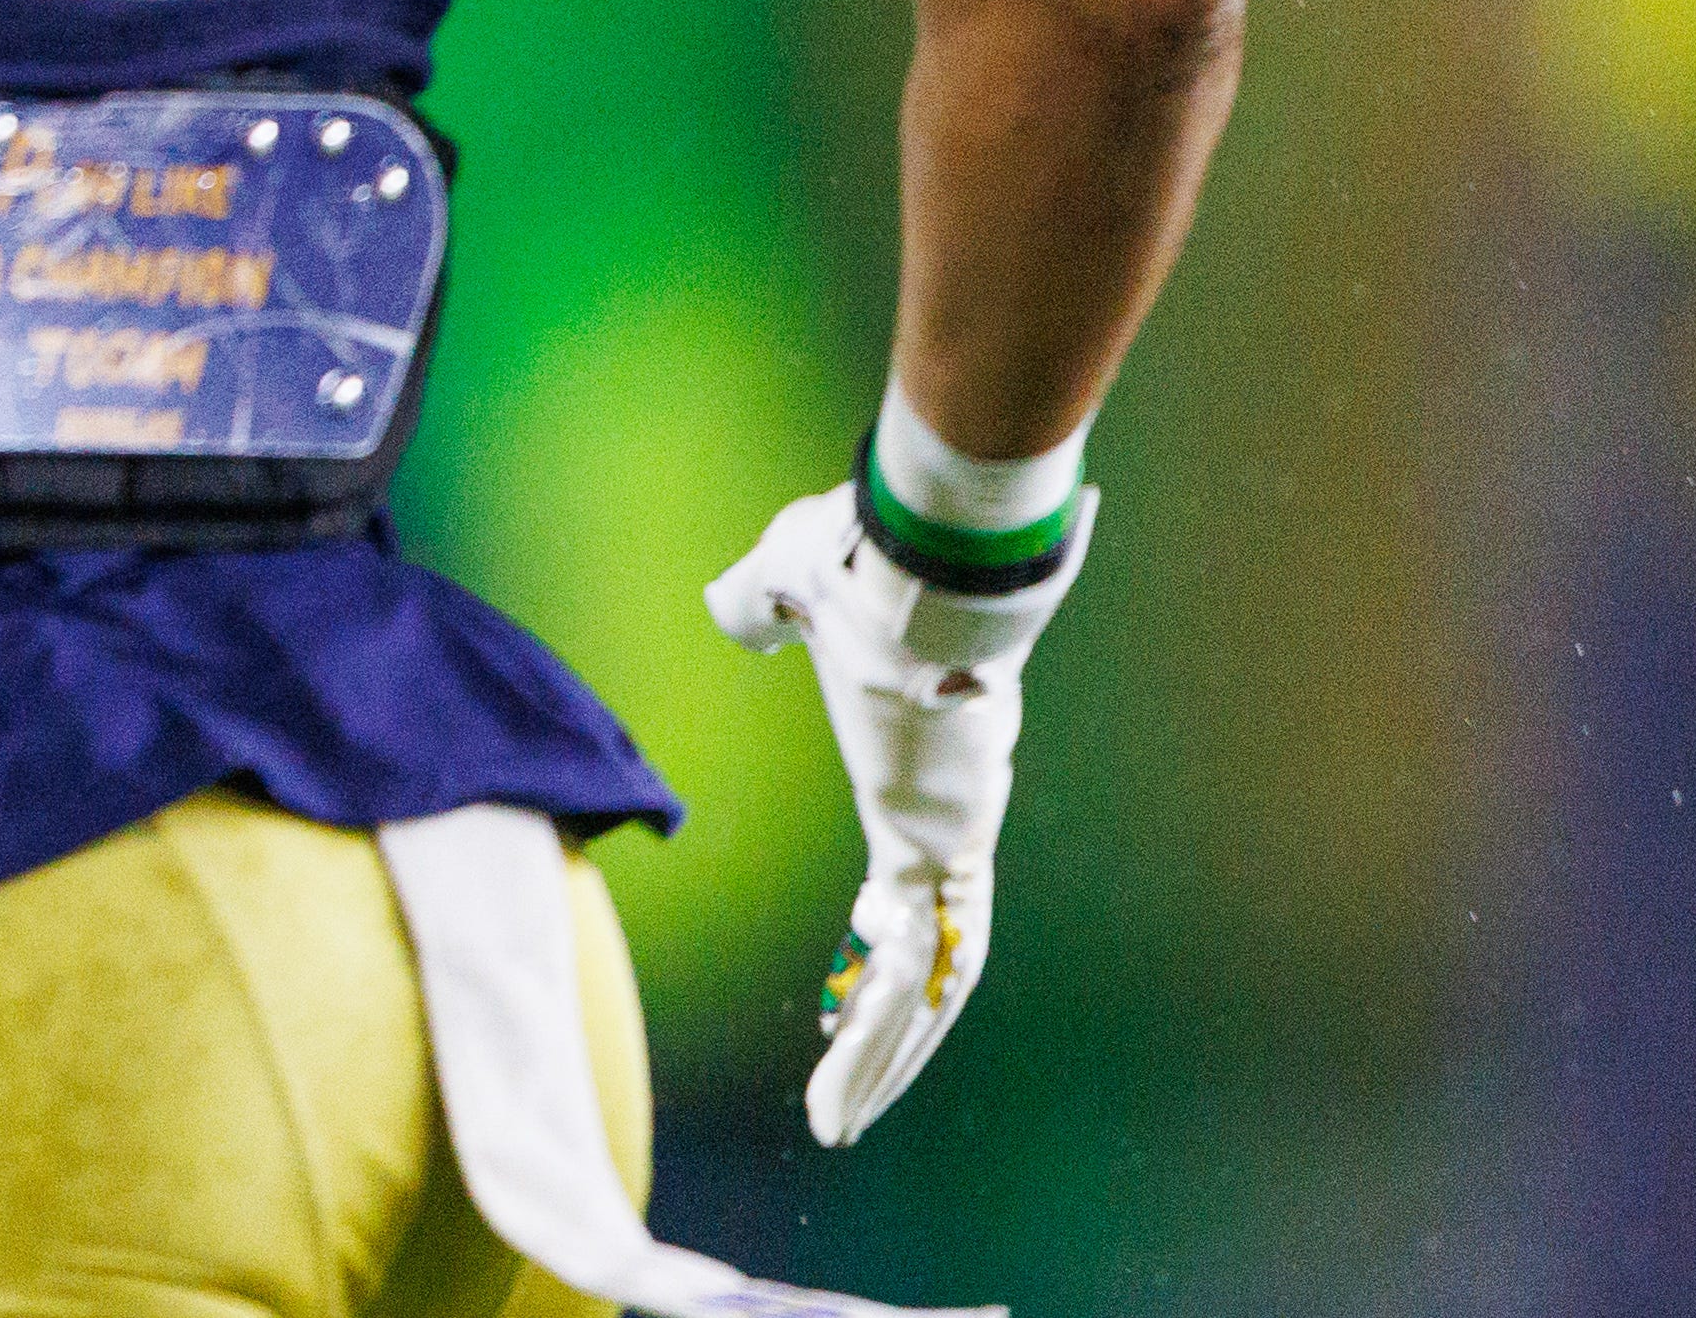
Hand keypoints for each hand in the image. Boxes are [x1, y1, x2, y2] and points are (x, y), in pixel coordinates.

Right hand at [705, 476, 1093, 1148]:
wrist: (923, 574)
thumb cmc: (860, 568)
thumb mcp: (786, 584)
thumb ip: (759, 603)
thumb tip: (740, 610)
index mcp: (922, 779)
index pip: (913, 887)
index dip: (884, 939)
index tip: (854, 976)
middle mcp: (950, 824)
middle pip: (928, 960)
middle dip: (890, 1038)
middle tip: (851, 1100)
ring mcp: (955, 846)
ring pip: (924, 991)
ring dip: (882, 1066)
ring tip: (835, 1128)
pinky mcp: (943, 863)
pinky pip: (911, 984)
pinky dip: (879, 1049)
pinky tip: (844, 1100)